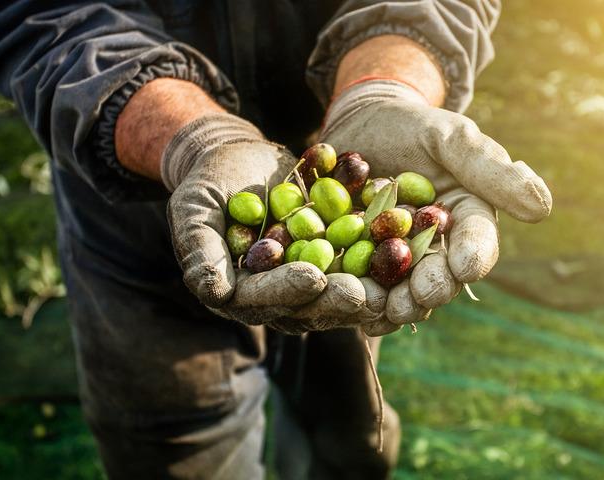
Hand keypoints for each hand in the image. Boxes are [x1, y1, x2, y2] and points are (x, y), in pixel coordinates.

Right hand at [163, 114, 375, 333]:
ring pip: (342, 291)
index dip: (287, 290)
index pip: (263, 299)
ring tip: (393, 280)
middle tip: (364, 293)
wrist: (240, 158)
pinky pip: (362, 263)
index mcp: (240, 293)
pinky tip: (408, 250)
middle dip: (337, 299)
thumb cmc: (209, 183)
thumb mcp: (195, 209)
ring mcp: (311, 280)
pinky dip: (384, 258)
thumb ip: (200, 249)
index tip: (311, 278)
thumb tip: (212, 291)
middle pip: (310, 305)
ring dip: (369, 288)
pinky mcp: (337, 261)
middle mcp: (278, 295)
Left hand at [320, 80, 551, 333]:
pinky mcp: (360, 262)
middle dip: (431, 290)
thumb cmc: (413, 125)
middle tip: (419, 298)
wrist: (361, 124)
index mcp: (466, 220)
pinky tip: (347, 303)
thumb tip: (542, 208)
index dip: (473, 257)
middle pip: (440, 277)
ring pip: (401, 291)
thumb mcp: (450, 137)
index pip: (477, 244)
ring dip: (393, 304)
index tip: (465, 268)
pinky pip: (361, 285)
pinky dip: (355, 297)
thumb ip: (489, 169)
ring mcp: (397, 260)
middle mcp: (436, 248)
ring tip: (382, 309)